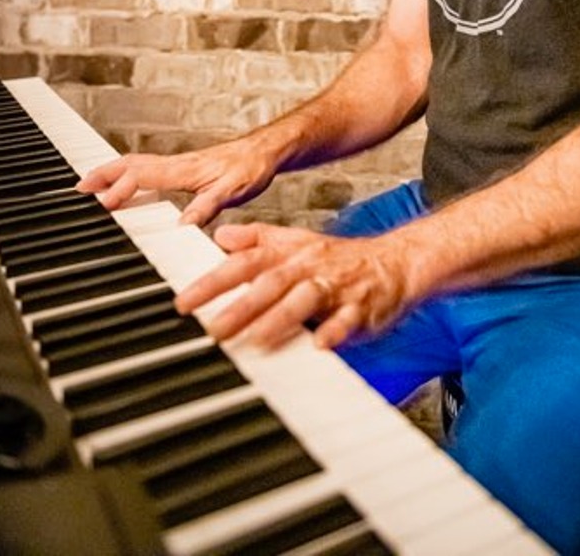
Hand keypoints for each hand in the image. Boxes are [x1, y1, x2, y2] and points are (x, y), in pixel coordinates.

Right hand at [75, 137, 277, 225]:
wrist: (267, 150)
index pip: (144, 176)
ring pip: (137, 164)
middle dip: (103, 174)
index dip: (122, 188)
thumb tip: (182, 226)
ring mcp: (179, 164)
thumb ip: (207, 207)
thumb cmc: (252, 168)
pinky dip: (128, 174)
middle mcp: (177, 164)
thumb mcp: (233, 190)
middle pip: (131, 164)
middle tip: (78, 187)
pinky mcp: (184, 168)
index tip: (104, 204)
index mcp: (184, 169)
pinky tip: (125, 184)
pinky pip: (148, 168)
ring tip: (91, 185)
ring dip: (112, 172)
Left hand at [174, 223, 410, 351]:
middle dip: (241, 305)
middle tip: (213, 329)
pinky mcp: (361, 308)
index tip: (184, 302)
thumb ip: (258, 241)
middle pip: (272, 282)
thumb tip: (220, 236)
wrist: (395, 262)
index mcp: (291, 253)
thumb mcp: (297, 242)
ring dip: (280, 318)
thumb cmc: (339, 258)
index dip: (214, 280)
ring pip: (306, 298)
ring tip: (255, 340)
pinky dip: (334, 330)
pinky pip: (348, 318)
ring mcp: (336, 286)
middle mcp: (310, 266)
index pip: (246, 263)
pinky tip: (320, 344)